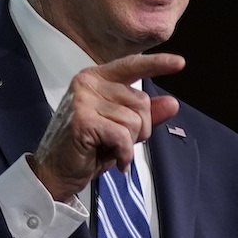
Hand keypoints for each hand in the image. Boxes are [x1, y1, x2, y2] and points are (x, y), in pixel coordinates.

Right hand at [32, 53, 184, 200]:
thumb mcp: (122, 129)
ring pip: (134, 120)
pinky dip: (124, 153)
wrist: (57, 174)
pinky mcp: (82, 120)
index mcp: (96, 78)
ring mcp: (82, 100)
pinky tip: (115, 162)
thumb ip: (146, 115)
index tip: (180, 64)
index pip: (131, 66)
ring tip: (110, 149)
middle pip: (141, 100)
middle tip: (119, 142)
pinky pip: (122, 135)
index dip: (157, 64)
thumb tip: (172, 103)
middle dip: (140, 128)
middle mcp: (87, 83)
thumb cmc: (88, 149)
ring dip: (129, 143)